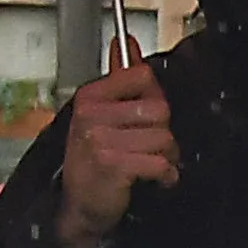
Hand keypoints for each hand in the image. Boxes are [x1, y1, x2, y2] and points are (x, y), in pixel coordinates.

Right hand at [50, 64, 179, 247]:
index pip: (143, 76)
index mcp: (90, 96)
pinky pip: (161, 163)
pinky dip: (165, 175)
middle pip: (161, 108)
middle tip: (146, 146)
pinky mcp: (113, 164)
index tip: (142, 115)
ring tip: (146, 163)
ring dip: (165, 156)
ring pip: (165, 137)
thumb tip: (126, 42)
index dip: (154, 97)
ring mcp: (100, 139)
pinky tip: (152, 179)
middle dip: (163, 131)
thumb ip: (119, 78)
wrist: (81, 204)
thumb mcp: (101, 114)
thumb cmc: (95, 158)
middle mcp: (92, 114)